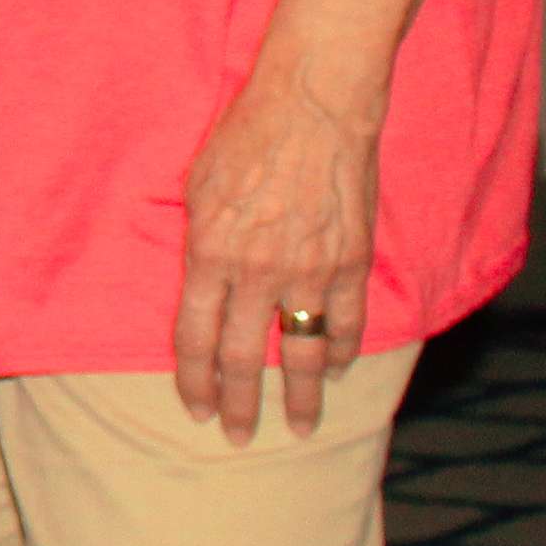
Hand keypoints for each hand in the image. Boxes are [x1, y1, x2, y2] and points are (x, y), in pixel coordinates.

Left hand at [172, 68, 382, 442]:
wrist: (311, 107)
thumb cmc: (245, 136)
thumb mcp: (197, 186)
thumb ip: (199, 242)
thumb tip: (200, 282)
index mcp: (210, 255)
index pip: (195, 338)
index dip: (195, 381)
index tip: (197, 408)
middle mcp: (257, 274)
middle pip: (245, 358)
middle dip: (241, 405)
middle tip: (240, 438)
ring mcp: (309, 272)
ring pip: (303, 354)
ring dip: (302, 397)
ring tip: (303, 427)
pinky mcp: (351, 262)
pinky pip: (346, 323)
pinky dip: (342, 351)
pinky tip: (337, 369)